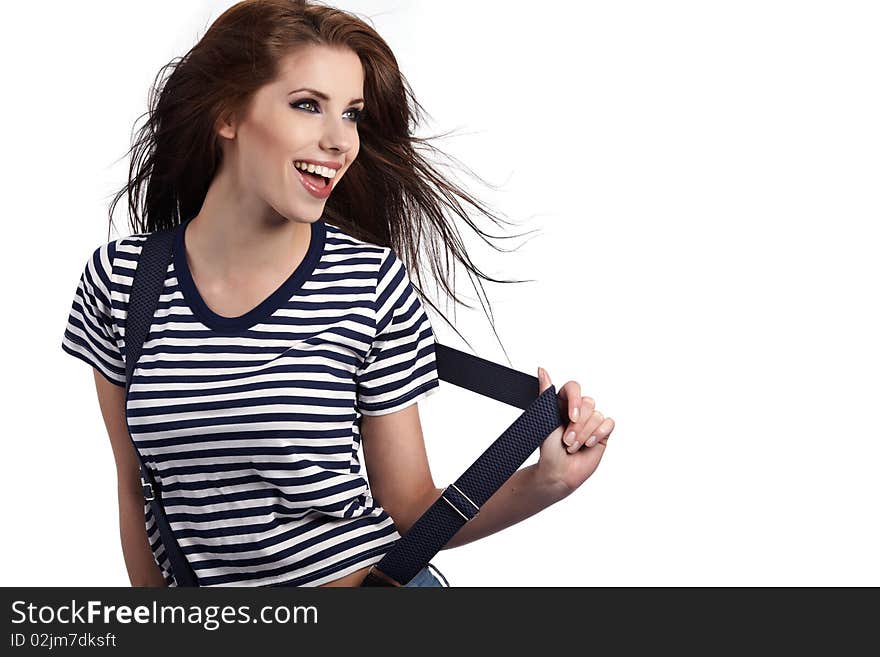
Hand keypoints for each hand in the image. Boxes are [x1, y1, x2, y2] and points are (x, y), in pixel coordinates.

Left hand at [535, 367, 614, 496]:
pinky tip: (589, 444)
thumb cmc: (548, 449)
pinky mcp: (602, 433)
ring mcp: (591, 422)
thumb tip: (542, 370)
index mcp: (562, 403)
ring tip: (573, 447)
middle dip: (577, 426)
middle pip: (589, 403)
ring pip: (597, 416)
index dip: (575, 401)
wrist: (558, 473)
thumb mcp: (544, 419)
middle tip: (567, 441)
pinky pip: (609, 423)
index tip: (571, 417)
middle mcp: (578, 410)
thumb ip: (545, 393)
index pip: (574, 388)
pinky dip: (598, 434)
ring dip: (584, 434)